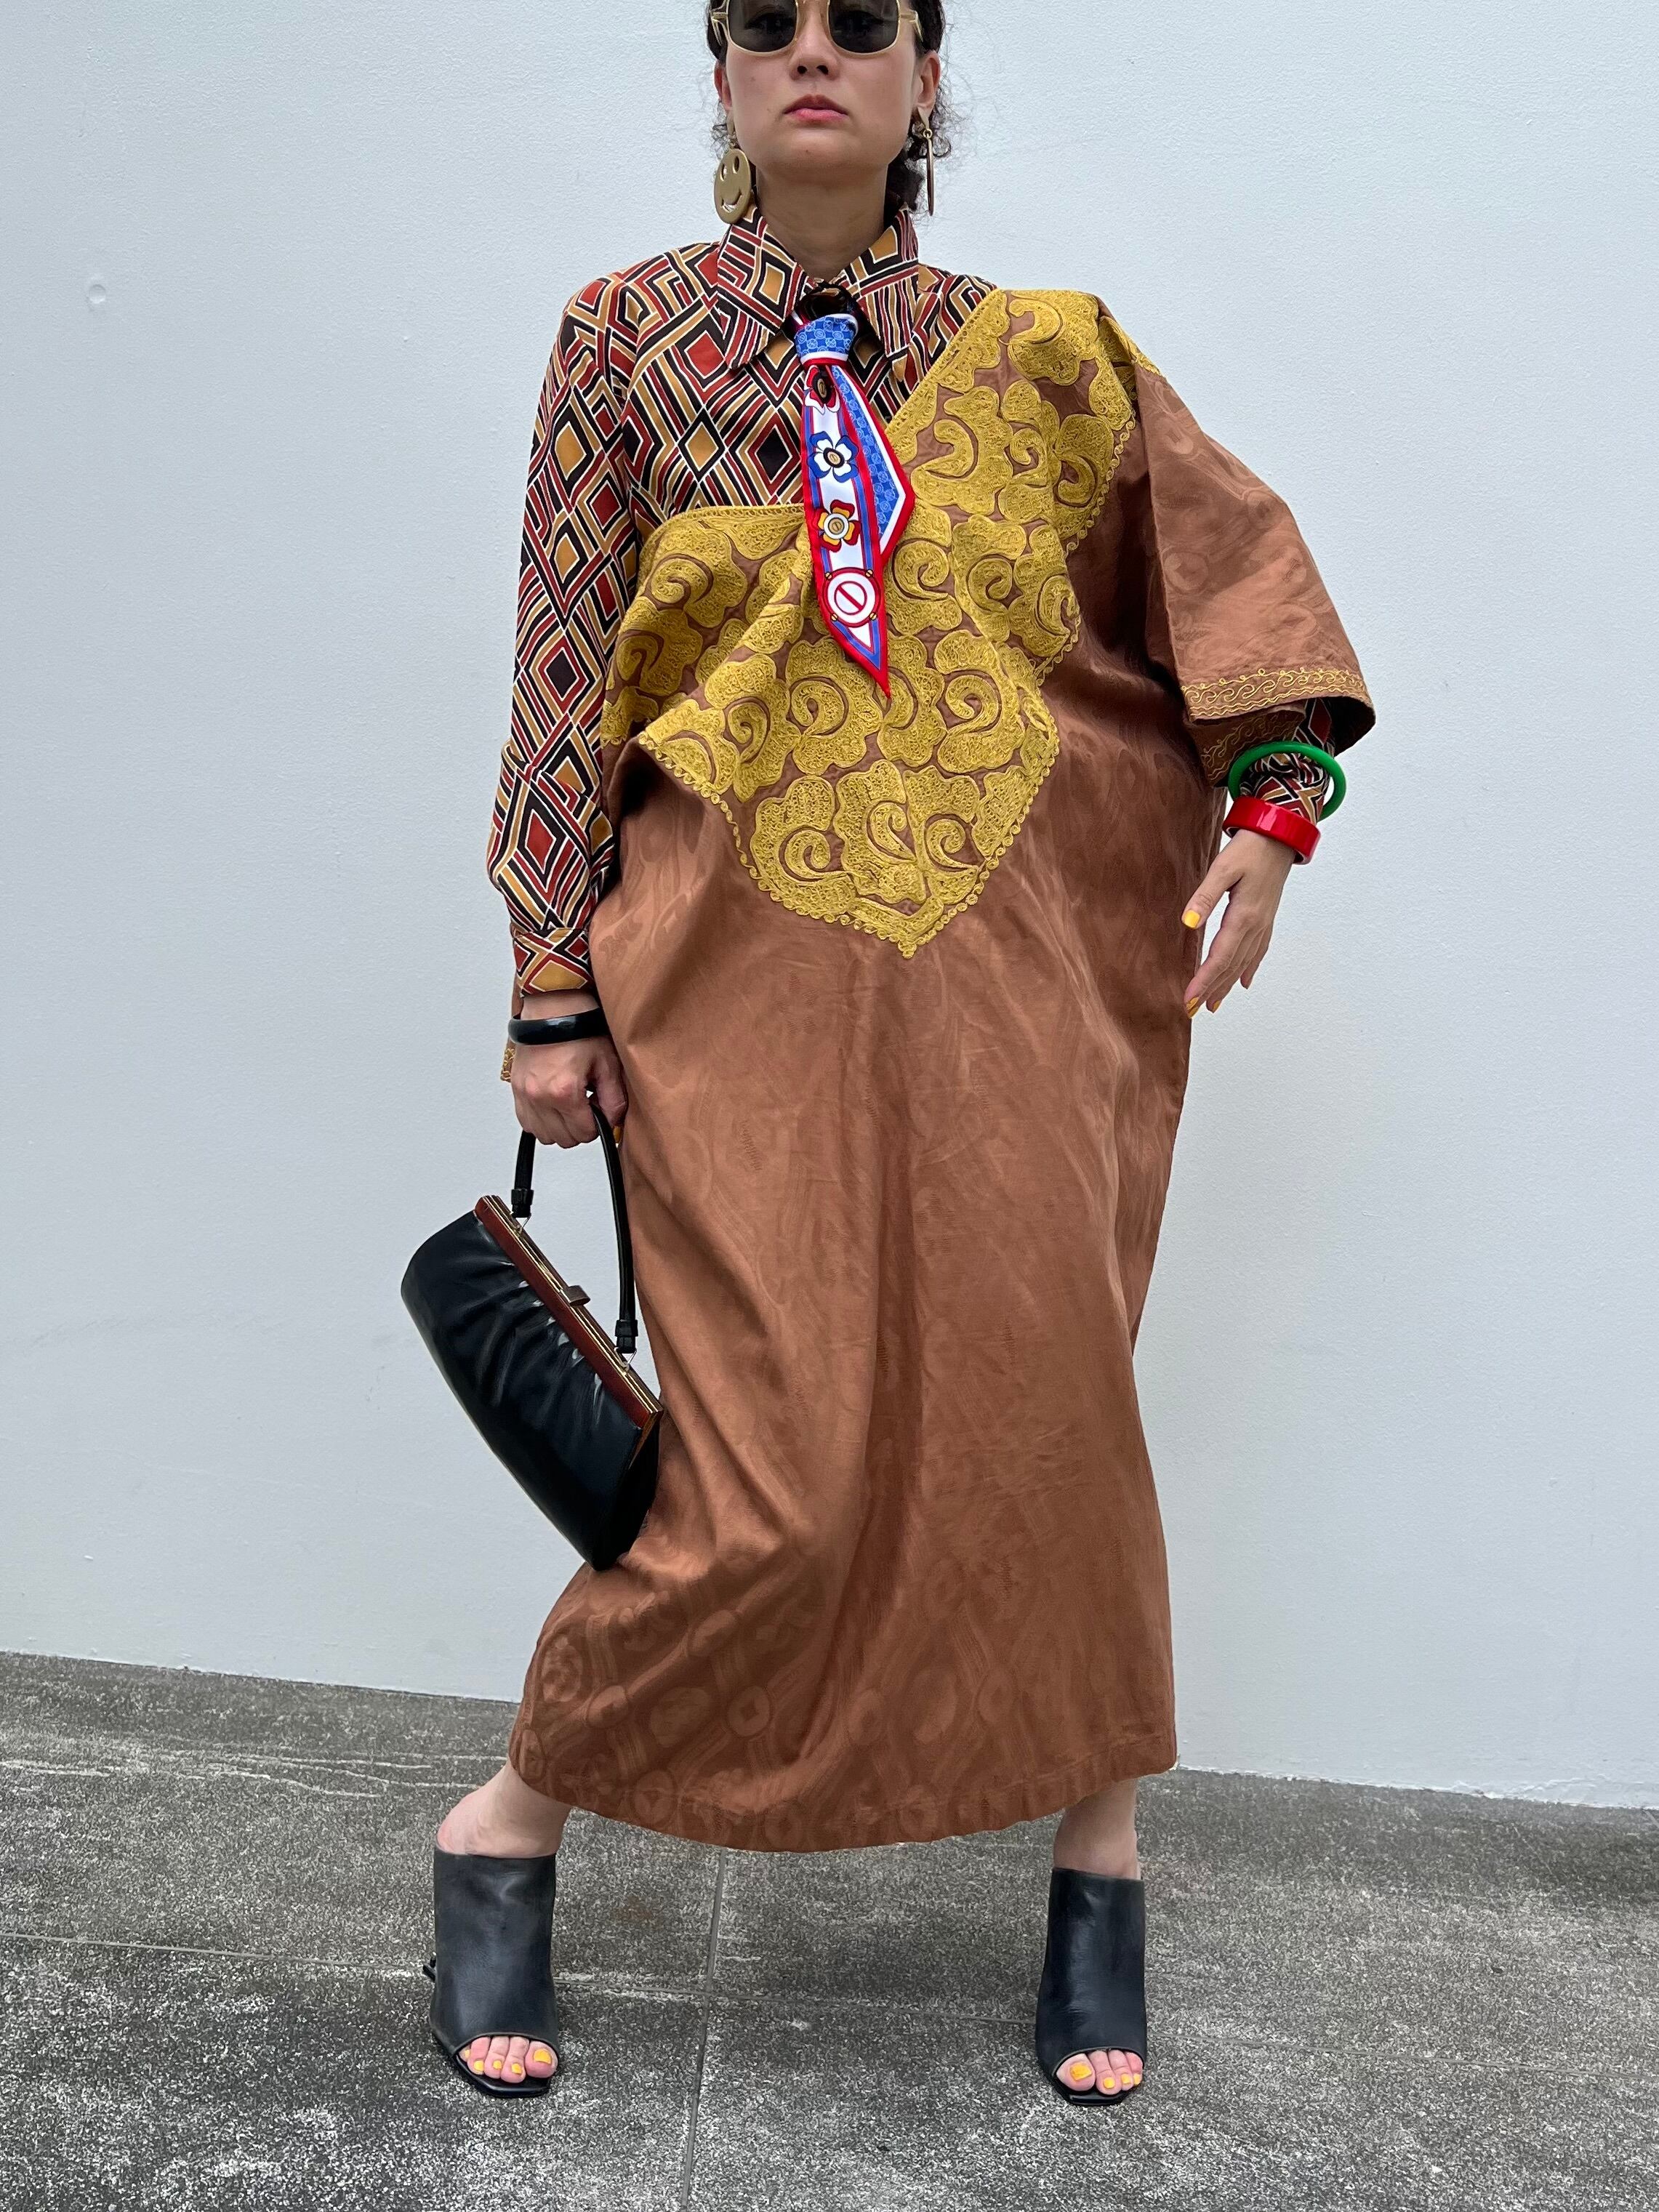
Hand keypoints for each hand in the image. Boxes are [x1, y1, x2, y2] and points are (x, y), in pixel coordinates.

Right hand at [510, 988, 628, 1148]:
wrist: (553, 1007)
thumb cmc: (578, 1028)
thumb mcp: (607, 1064)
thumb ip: (614, 1099)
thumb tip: (613, 1122)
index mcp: (564, 1091)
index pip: (584, 1134)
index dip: (598, 1125)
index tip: (599, 1110)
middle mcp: (539, 1096)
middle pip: (564, 1139)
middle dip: (579, 1128)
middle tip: (587, 1106)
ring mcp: (524, 1093)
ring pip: (543, 1135)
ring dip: (559, 1127)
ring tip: (570, 1105)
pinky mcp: (516, 1089)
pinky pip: (526, 1122)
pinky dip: (541, 1120)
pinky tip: (554, 1105)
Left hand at [1180, 829, 1296, 1013]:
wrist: (1280, 835)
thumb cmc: (1250, 848)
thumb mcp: (1222, 867)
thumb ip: (1204, 896)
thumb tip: (1188, 923)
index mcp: (1244, 916)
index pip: (1220, 957)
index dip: (1204, 980)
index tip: (1189, 999)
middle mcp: (1256, 926)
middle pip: (1231, 966)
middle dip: (1212, 989)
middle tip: (1193, 1010)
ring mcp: (1264, 924)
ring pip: (1243, 963)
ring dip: (1227, 984)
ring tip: (1212, 1004)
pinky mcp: (1266, 919)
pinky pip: (1257, 952)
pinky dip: (1248, 970)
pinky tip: (1243, 982)